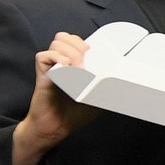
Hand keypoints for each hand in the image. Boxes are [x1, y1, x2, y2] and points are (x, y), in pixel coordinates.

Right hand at [23, 31, 98, 148]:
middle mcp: (61, 63)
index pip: (74, 40)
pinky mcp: (42, 75)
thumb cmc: (75, 114)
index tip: (94, 52)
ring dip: (70, 52)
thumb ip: (106, 87)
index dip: (82, 42)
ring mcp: (51, 68)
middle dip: (77, 44)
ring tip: (78, 68)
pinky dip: (56, 58)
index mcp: (73, 65)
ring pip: (56, 44)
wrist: (57, 127)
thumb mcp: (98, 98)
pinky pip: (42, 56)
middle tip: (86, 59)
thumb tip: (122, 82)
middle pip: (64, 37)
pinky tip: (66, 67)